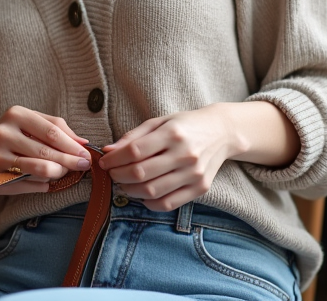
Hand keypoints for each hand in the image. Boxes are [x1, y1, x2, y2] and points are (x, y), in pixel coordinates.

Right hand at [0, 106, 91, 194]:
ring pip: (38, 169)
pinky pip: (28, 184)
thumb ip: (56, 127)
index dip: (72, 145)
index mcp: (15, 114)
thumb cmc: (12, 134)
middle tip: (83, 166)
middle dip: (69, 161)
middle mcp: (3, 133)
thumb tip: (83, 142)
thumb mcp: (30, 121)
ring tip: (65, 172)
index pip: (51, 131)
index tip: (86, 154)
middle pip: (46, 152)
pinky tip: (47, 182)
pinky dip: (42, 184)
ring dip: (58, 173)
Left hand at [97, 105, 240, 210]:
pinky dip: (149, 202)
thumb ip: (133, 136)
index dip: (114, 159)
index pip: (135, 151)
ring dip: (130, 190)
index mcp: (172, 133)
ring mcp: (194, 174)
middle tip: (111, 174)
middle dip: (118, 176)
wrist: (222, 133)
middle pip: (141, 173)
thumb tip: (108, 151)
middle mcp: (185, 155)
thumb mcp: (159, 122)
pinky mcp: (200, 188)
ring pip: (152, 191)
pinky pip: (168, 203)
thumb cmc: (185, 125)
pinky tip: (141, 194)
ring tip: (123, 184)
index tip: (104, 162)